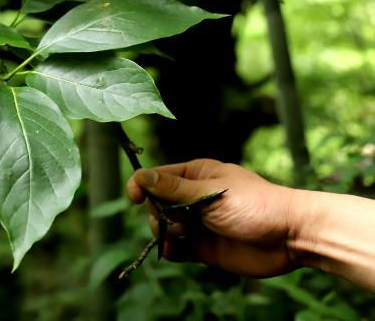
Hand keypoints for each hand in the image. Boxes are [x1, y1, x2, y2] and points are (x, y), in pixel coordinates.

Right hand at [126, 159, 299, 276]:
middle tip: (177, 218)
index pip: (155, 177)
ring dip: (164, 231)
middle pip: (155, 203)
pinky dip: (170, 250)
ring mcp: (197, 223)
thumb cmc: (254, 205)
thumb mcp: (211, 193)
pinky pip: (174, 249)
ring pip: (161, 227)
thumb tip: (140, 176)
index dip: (141, 185)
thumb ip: (174, 188)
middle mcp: (192, 198)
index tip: (134, 198)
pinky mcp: (202, 248)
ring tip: (184, 234)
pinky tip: (176, 250)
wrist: (290, 237)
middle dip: (157, 212)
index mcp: (195, 176)